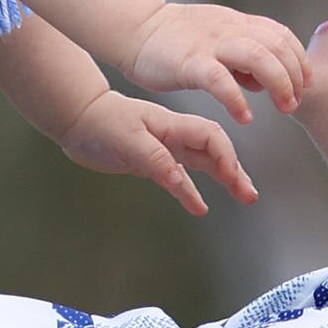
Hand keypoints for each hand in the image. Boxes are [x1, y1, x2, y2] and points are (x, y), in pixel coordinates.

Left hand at [55, 89, 261, 221]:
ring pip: (203, 164)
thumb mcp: (128, 142)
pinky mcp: (153, 162)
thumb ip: (156, 161)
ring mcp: (165, 149)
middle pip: (215, 152)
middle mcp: (174, 136)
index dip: (226, 156)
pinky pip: (180, 178)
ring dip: (224, 180)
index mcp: (172, 125)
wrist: (78, 119)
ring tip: (243, 196)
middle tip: (249, 196)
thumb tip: (179, 182)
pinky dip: (191, 192)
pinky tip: (201, 208)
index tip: (233, 177)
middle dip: (235, 171)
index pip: (211, 137)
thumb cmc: (101, 124)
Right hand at [124, 0, 310, 120]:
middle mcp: (231, 30)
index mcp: (239, 25)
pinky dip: (236, 98)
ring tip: (283, 107)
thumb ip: (244, 59)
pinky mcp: (190, 62)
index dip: (300, 60)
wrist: (138, 29)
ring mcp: (211, 44)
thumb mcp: (219, 42)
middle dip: (294, 75)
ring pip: (258, 56)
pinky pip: (220, 79)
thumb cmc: (178, 42)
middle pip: (277, 46)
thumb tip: (265, 81)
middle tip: (294, 102)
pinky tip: (244, 116)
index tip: (306, 84)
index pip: (282, 36)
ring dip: (278, 83)